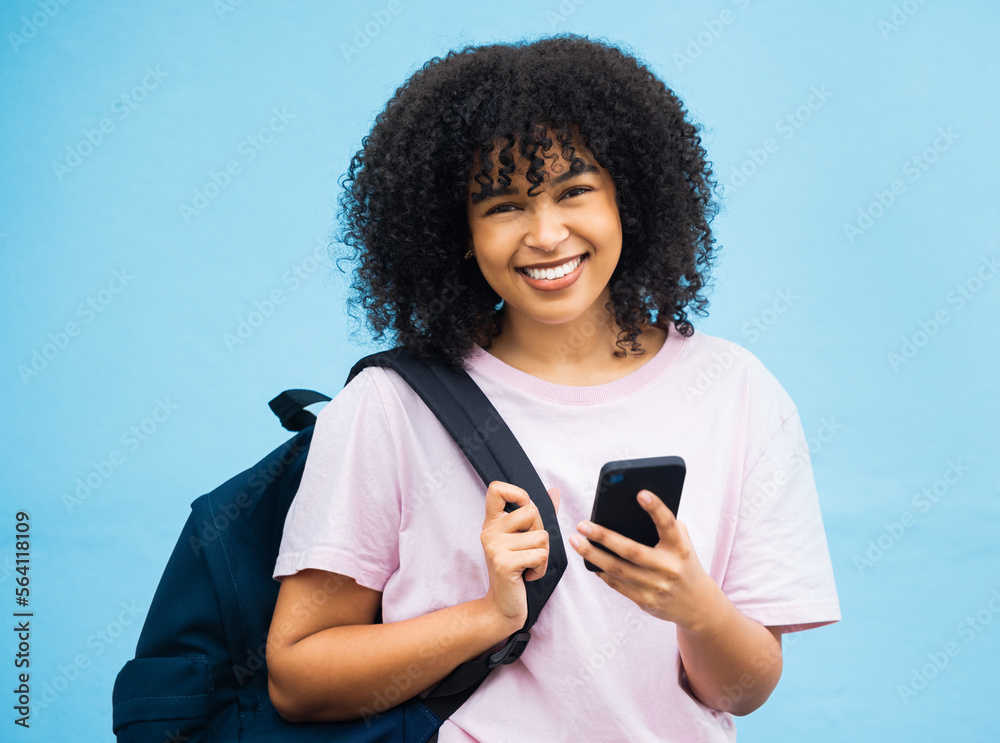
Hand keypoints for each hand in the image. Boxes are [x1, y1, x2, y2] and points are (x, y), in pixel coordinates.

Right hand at [480, 482, 559, 629]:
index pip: (496, 489)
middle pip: (532, 511)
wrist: (502, 606)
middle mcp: (490, 532)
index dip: (517, 492)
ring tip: (528, 566)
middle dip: (540, 532)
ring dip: (543, 555)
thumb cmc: (517, 572)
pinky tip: (527, 576)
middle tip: (528, 552)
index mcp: (493, 523)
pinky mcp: (504, 564)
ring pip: (542, 536)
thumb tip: (555, 491)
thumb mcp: (525, 540)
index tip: (523, 508)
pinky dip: (541, 568)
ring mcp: (495, 547)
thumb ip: (540, 515)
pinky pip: (541, 555)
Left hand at [569, 490, 721, 629]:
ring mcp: (657, 587)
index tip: (640, 493)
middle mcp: (669, 567)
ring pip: (618, 569)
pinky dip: (601, 571)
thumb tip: (629, 509)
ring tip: (576, 541)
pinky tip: (588, 560)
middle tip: (582, 525)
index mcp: (681, 548)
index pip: (668, 524)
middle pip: (631, 550)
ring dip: (593, 554)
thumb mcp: (683, 543)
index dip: (656, 508)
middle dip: (603, 536)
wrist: (698, 605)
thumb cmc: (683, 563)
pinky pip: (617, 585)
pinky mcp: (646, 602)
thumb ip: (664, 527)